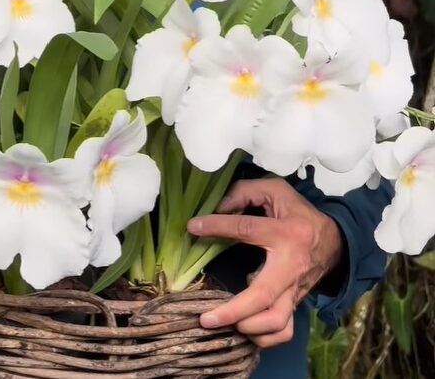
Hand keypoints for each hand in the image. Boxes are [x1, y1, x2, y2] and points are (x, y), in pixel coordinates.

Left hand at [187, 178, 343, 347]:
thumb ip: (243, 193)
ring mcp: (295, 288)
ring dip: (249, 327)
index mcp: (285, 232)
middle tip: (206, 318)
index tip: (193, 227)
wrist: (335, 240)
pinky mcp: (296, 302)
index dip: (216, 227)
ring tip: (223, 323)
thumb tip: (215, 208)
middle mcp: (291, 265)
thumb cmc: (297, 213)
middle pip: (264, 295)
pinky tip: (243, 328)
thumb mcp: (274, 190)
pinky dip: (265, 338)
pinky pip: (285, 331)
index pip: (246, 230)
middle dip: (234, 310)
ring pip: (277, 321)